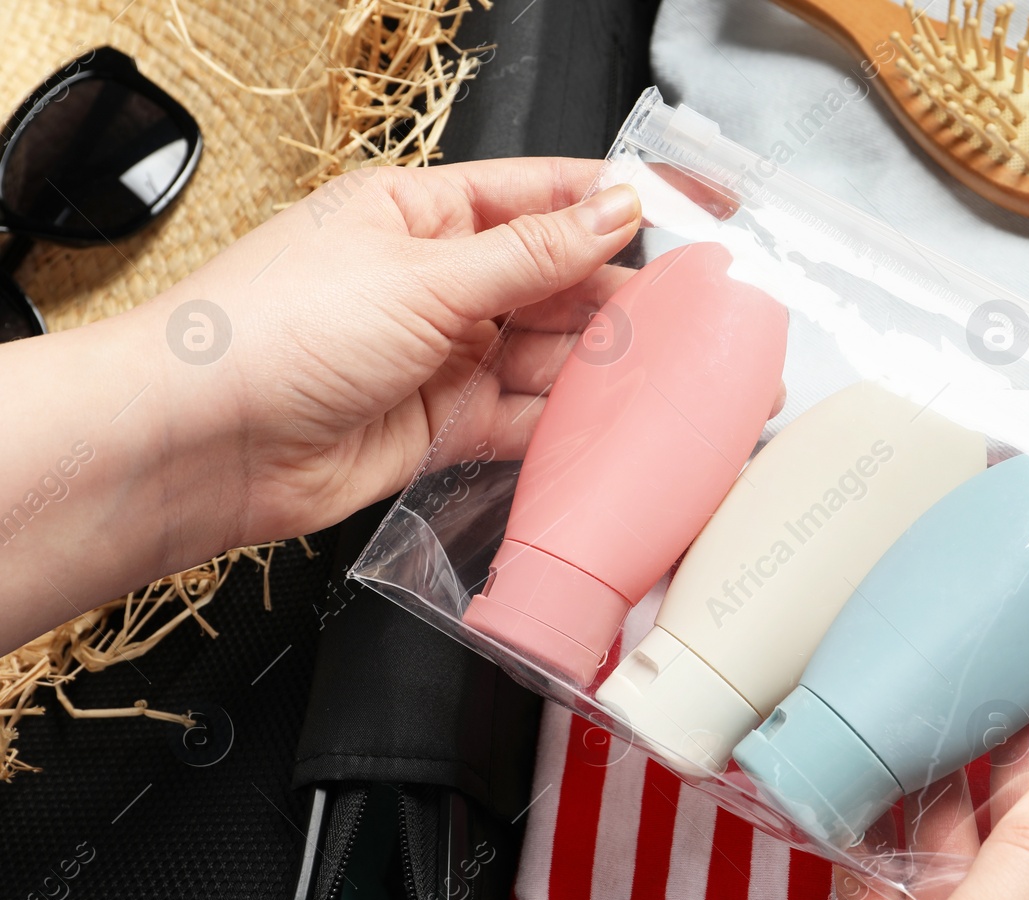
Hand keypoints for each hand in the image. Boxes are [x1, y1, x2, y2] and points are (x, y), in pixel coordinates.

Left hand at [0, 158, 639, 650]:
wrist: (204, 443)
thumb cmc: (276, 330)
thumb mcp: (425, 273)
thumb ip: (533, 253)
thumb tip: (614, 210)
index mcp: (422, 212)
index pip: (540, 195)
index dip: (614, 201)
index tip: (687, 210)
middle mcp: (435, 280)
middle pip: (552, 280)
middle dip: (617, 295)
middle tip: (694, 313)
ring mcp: (439, 355)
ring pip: (543, 353)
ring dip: (598, 363)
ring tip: (668, 373)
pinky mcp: (438, 426)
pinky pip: (519, 418)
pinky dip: (561, 422)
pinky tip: (609, 423)